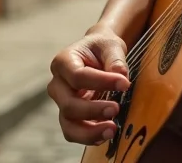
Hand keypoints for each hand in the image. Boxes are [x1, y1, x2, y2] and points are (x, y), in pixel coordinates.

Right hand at [48, 28, 130, 145]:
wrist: (97, 52)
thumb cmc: (102, 47)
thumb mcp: (110, 45)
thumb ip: (115, 59)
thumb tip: (121, 75)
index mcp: (63, 61)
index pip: (78, 76)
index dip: (101, 82)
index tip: (124, 84)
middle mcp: (57, 84)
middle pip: (69, 104)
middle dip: (93, 110)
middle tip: (116, 108)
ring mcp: (61, 102)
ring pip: (68, 124)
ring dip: (89, 132)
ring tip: (112, 130)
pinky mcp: (69, 114)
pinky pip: (73, 131)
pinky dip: (89, 136)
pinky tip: (106, 134)